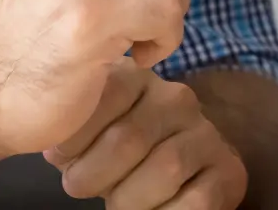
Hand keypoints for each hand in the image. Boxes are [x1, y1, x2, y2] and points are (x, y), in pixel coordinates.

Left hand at [42, 60, 247, 208]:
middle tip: (81, 187)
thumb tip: (49, 144)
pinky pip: (197, 200)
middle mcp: (177, 100)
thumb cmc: (112, 158)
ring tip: (118, 203)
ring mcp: (205, 134)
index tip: (61, 158)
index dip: (74, 137)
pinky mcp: (228, 170)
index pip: (106, 94)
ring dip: (129, 200)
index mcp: (137, 80)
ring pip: (166, 169)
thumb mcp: (86, 133)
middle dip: (94, 176)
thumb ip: (71, 122)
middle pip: (129, 139)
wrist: (173, 178)